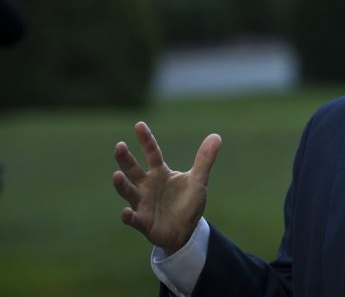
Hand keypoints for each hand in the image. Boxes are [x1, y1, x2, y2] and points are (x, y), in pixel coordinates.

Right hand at [112, 122, 221, 253]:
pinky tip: (125, 212)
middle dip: (125, 159)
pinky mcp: (143, 221)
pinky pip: (133, 219)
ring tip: (117, 175)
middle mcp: (147, 186)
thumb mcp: (198, 180)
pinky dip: (128, 216)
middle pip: (133, 169)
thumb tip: (216, 136)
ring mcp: (142, 203)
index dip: (146, 140)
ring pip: (128, 192)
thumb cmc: (188, 202)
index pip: (152, 153)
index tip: (139, 124)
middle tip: (120, 146)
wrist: (186, 230)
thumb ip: (205, 159)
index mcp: (159, 173)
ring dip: (122, 185)